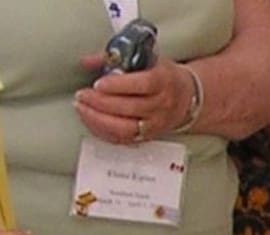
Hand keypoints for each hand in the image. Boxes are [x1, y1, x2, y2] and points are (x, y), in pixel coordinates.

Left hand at [74, 54, 195, 144]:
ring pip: (126, 127)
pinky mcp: (148, 136)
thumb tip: (87, 62)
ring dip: (100, 119)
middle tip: (83, 95)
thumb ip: (114, 59)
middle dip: (101, 102)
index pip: (143, 85)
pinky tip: (91, 120)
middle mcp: (162, 105)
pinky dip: (104, 131)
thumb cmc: (162, 76)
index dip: (119, 86)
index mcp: (163, 81)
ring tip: (82, 108)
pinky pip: (124, 139)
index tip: (98, 83)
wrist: (185, 97)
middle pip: (131, 108)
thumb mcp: (145, 59)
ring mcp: (155, 124)